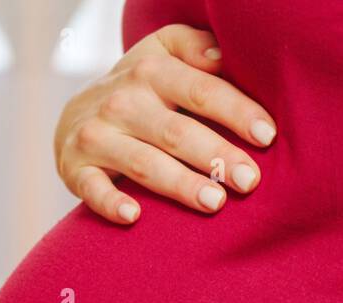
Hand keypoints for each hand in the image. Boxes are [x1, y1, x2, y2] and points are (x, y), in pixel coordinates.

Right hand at [54, 23, 276, 223]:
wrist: (76, 115)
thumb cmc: (140, 89)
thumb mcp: (162, 53)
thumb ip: (195, 47)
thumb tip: (225, 53)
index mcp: (151, 71)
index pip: (201, 91)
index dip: (236, 112)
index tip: (268, 136)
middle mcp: (123, 101)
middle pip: (177, 132)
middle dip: (216, 156)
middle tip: (249, 181)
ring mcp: (96, 135)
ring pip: (143, 163)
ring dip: (180, 184)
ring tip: (215, 202)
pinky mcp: (75, 167)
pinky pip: (92, 188)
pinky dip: (110, 202)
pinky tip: (134, 215)